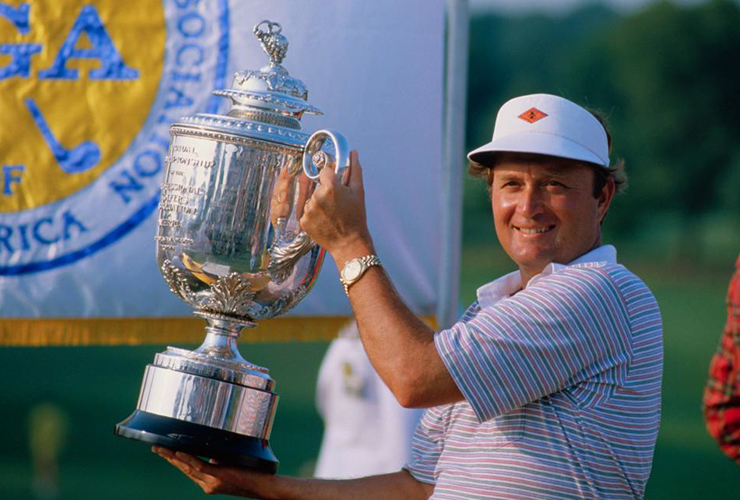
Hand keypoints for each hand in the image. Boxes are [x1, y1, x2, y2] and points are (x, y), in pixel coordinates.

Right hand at [152, 446, 272, 497]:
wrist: (263, 486)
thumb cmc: (250, 474)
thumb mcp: (229, 466)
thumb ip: (217, 460)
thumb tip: (209, 446)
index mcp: (208, 482)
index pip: (187, 470)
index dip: (174, 461)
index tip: (164, 451)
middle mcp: (207, 484)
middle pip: (182, 469)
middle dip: (168, 457)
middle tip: (155, 447)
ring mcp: (212, 481)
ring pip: (187, 467)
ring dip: (172, 457)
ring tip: (161, 448)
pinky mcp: (218, 476)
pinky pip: (199, 466)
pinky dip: (187, 459)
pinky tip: (179, 452)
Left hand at [299, 150, 373, 267]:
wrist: (349, 243)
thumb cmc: (356, 218)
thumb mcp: (359, 192)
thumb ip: (354, 170)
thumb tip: (353, 153)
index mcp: (330, 187)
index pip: (325, 172)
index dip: (332, 178)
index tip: (337, 186)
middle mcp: (317, 197)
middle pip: (317, 186)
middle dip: (326, 192)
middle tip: (337, 204)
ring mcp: (308, 210)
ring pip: (312, 199)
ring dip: (319, 203)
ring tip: (331, 214)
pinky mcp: (303, 221)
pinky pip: (307, 211)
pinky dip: (314, 215)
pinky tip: (325, 221)